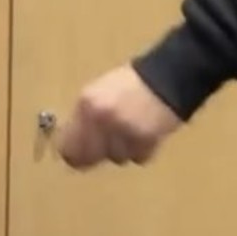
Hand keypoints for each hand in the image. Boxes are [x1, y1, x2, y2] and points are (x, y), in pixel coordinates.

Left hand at [57, 64, 181, 169]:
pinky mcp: (146, 140)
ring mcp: (124, 131)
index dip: (73, 153)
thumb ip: (84, 116)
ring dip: (122, 150)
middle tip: (106, 149)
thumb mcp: (99, 93)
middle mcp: (102, 120)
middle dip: (96, 155)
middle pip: (89, 157)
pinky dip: (142, 150)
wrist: (167, 77)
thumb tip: (73, 141)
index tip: (79, 155)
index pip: (68, 146)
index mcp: (87, 105)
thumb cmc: (130, 84)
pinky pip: (138, 157)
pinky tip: (146, 133)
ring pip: (116, 158)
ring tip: (132, 131)